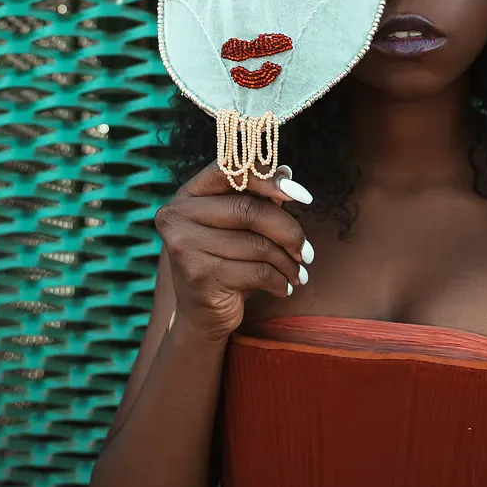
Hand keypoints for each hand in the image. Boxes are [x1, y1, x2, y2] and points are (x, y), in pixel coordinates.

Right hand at [154, 161, 314, 341]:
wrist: (201, 315)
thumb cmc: (225, 260)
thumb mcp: (238, 226)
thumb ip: (257, 197)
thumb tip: (287, 171)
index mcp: (188, 195)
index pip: (229, 171)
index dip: (268, 178)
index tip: (302, 196)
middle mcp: (178, 216)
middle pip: (250, 210)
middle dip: (289, 231)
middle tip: (308, 251)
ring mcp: (185, 246)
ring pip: (258, 245)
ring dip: (288, 262)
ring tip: (298, 273)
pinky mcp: (199, 276)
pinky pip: (258, 272)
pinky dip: (280, 281)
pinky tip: (285, 287)